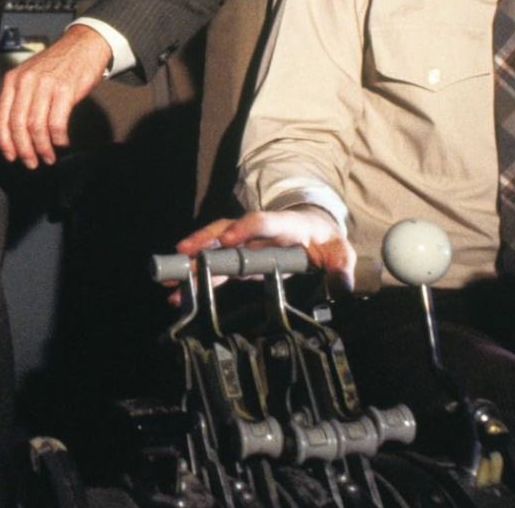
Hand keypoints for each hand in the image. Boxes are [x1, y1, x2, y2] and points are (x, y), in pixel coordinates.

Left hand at [0, 24, 111, 168]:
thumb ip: (21, 98)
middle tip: (31, 163)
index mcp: (13, 80)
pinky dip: (58, 138)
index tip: (11, 156)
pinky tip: (62, 142)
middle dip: (24, 149)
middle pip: (18, 124)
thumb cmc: (58, 65)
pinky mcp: (64, 89)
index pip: (2, 116)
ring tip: (48, 157)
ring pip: (36, 126)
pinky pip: (57, 122)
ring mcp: (45, 84)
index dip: (5, 141)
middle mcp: (25, 81)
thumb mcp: (30, 76)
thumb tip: (16, 133)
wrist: (83, 44)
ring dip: (42, 147)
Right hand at [176, 206, 355, 289]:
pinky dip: (198, 278)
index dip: (245, 228)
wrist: (316, 233)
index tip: (228, 240)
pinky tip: (181, 292)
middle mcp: (259, 232)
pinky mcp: (240, 258)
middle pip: (227, 229)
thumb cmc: (326, 240)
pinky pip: (216, 267)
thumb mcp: (341, 252)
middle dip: (204, 241)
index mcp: (286, 225)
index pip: (263, 221)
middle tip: (182, 253)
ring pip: (214, 248)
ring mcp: (246, 244)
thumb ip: (342, 267)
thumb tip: (343, 285)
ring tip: (172, 278)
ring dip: (192, 261)